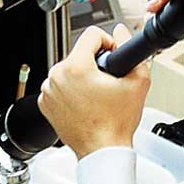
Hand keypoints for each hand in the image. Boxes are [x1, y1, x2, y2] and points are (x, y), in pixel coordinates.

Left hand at [38, 25, 149, 158]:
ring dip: (82, 77)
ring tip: (96, 96)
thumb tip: (121, 31)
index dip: (108, 42)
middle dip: (95, 63)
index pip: (92, 34)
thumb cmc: (116, 123)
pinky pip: (59, 86)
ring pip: (69, 70)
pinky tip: (84, 104)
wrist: (102, 151)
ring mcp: (48, 91)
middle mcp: (56, 76)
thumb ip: (130, 49)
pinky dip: (71, 92)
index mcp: (75, 67)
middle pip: (79, 54)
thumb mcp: (138, 81)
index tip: (113, 57)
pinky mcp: (45, 103)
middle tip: (107, 83)